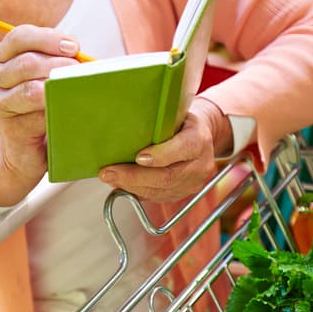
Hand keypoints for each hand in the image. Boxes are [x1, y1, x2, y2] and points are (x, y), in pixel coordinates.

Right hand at [0, 25, 80, 204]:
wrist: (23, 151)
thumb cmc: (37, 109)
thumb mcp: (40, 78)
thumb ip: (52, 62)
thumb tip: (83, 58)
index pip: (19, 37)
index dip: (48, 38)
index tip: (74, 47)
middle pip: (27, 62)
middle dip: (59, 64)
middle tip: (81, 71)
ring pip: (31, 89)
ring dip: (59, 87)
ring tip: (78, 87)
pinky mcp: (6, 128)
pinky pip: (37, 116)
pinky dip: (57, 111)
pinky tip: (71, 109)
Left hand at [99, 97, 233, 201]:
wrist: (202, 136)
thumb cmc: (182, 122)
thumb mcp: (174, 114)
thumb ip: (157, 123)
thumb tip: (124, 130)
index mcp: (199, 139)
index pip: (183, 149)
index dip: (160, 155)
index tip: (137, 157)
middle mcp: (200, 164)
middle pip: (167, 176)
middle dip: (134, 177)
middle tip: (109, 172)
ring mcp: (193, 182)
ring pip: (161, 191)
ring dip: (132, 187)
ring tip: (110, 178)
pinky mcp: (183, 193)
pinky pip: (158, 197)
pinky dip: (137, 192)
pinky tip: (121, 185)